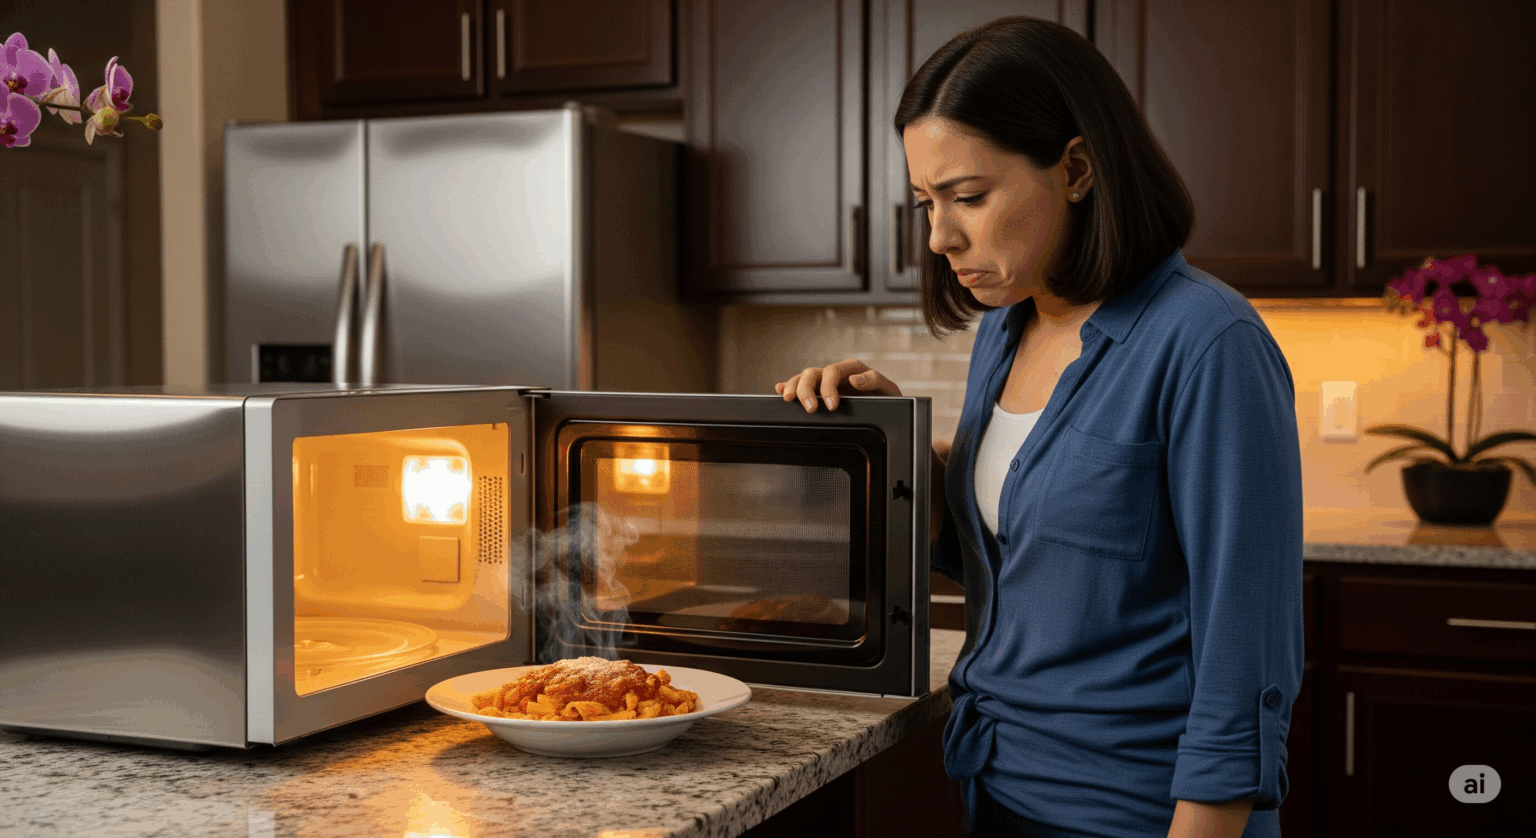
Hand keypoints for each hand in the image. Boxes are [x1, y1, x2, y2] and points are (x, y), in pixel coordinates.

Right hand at [775, 359, 902, 411]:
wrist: (888, 406)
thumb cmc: (887, 397)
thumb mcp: (887, 388)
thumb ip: (873, 380)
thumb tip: (854, 380)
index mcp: (851, 368)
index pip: (832, 372)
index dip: (828, 388)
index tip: (831, 406)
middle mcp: (836, 373)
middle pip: (812, 374)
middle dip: (806, 390)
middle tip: (810, 409)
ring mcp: (826, 382)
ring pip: (803, 378)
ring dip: (793, 388)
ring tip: (789, 400)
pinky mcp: (820, 392)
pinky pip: (800, 385)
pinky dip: (788, 386)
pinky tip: (780, 390)